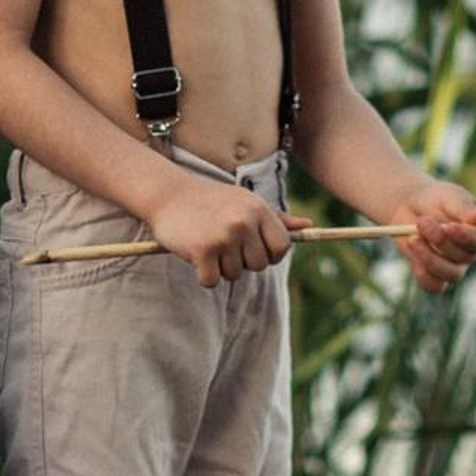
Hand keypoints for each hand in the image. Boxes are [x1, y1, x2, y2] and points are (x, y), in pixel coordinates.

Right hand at [144, 175, 295, 288]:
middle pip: (258, 265)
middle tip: (223, 245)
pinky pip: (212, 281)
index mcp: (258, 209)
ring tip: (207, 243)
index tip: (254, 251)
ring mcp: (223, 237)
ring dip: (220, 267)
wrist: (167, 194)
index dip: (270, 255)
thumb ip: (276, 218)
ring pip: (234, 275)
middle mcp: (244, 222)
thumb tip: (308, 226)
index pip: (282, 247)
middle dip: (242, 262)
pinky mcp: (202, 251)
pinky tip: (194, 254)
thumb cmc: (210, 200)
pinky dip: (203, 275)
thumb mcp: (245, 202)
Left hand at [396, 181, 475, 295]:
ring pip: (451, 274)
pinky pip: (434, 285)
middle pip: (465, 257)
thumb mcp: (450, 197)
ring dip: (430, 257)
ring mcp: (455, 266)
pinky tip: (413, 251)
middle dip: (441, 241)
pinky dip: (422, 272)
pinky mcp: (436, 276)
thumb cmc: (436, 198)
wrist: (410, 207)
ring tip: (413, 237)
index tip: (450, 227)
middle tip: (423, 222)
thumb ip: (464, 209)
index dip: (469, 238)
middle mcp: (472, 251)